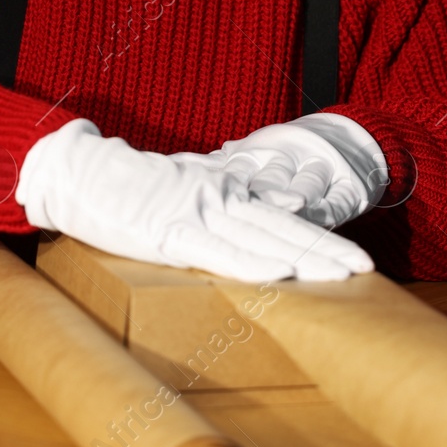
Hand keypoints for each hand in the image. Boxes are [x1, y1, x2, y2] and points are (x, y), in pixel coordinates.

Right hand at [15, 119, 372, 280]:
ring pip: (260, 240)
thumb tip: (291, 204)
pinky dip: (249, 263)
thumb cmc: (132, 181)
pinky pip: (216, 252)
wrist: (79, 169)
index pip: (285, 219)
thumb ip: (240, 191)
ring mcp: (195, 214)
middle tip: (367, 270)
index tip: (357, 259)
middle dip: (327, 252)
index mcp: (224, 188)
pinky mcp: (167, 232)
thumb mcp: (193, 179)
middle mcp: (218, 198)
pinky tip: (278, 273)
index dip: (323, 239)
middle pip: (283, 230)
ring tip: (339, 277)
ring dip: (302, 259)